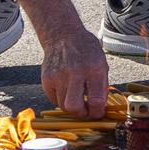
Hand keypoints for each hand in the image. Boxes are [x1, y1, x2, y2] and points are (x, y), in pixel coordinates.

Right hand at [20, 0, 108, 117]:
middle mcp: (75, 72)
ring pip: (63, 106)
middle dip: (81, 114)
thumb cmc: (86, 50)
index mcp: (94, 68)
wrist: (63, 35)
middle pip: (74, 107)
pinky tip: (67, 90)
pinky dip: (62, 99)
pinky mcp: (46, 79)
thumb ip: (102, 85)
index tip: (98, 113)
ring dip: (72, 107)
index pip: (96, 100)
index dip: (98, 112)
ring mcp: (58, 76)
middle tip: (86, 111)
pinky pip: (54, 99)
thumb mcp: (102, 63)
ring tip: (77, 98)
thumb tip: (100, 107)